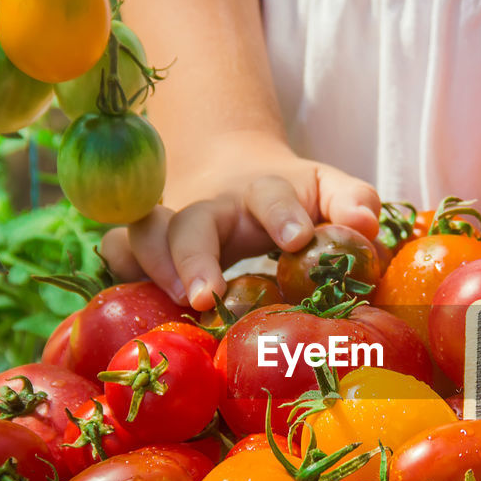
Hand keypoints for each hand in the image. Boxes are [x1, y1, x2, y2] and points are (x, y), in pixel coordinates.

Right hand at [101, 131, 380, 309]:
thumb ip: (353, 202)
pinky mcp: (144, 246)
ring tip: (175, 305)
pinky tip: (139, 306)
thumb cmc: (294, 201)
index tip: (297, 240)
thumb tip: (365, 226)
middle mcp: (210, 205)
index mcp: (262, 191)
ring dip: (152, 266)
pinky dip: (120, 271)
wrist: (234, 175)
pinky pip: (115, 251)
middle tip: (205, 296)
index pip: (269, 193)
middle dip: (194, 256)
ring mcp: (171, 224)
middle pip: (191, 219)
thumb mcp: (329, 191)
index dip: (281, 213)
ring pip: (141, 232)